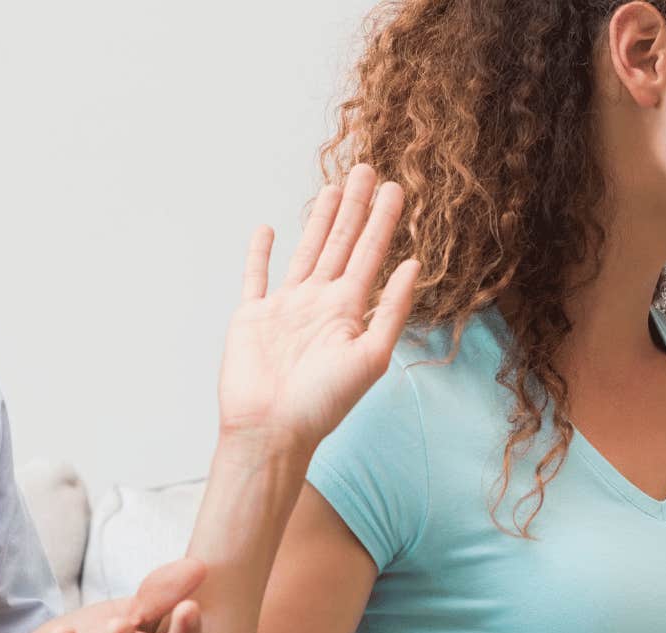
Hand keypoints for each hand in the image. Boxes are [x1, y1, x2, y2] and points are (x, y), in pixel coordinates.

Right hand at [219, 161, 421, 449]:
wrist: (271, 431)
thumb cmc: (321, 404)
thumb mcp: (370, 356)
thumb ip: (391, 309)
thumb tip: (413, 264)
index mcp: (348, 312)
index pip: (371, 254)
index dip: (384, 219)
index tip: (396, 187)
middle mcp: (319, 304)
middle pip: (342, 243)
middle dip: (355, 207)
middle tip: (368, 168)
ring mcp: (285, 308)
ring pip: (306, 251)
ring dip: (320, 220)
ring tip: (333, 187)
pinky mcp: (252, 317)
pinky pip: (256, 277)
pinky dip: (260, 253)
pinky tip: (268, 230)